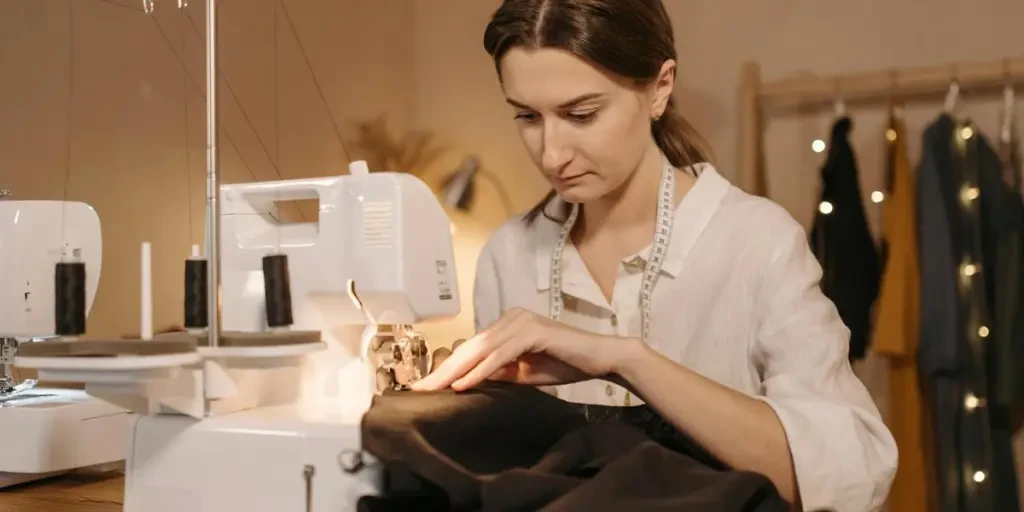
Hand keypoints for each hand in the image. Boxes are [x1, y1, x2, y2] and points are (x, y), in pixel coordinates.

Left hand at [411, 307, 627, 391]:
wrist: (599, 358)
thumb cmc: (565, 363)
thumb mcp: (524, 372)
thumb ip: (499, 372)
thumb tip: (470, 381)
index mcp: (507, 325)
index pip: (471, 349)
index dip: (447, 369)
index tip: (426, 388)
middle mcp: (510, 318)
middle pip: (469, 348)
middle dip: (442, 371)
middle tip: (418, 390)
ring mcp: (521, 323)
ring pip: (480, 351)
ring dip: (455, 372)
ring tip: (434, 389)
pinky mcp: (532, 332)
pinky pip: (500, 355)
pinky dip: (480, 371)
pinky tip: (463, 385)